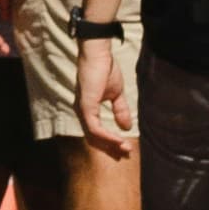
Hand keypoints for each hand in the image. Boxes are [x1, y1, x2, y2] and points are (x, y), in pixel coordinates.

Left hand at [77, 34, 136, 157]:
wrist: (99, 55)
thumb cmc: (105, 70)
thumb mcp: (116, 94)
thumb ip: (120, 111)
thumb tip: (126, 128)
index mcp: (87, 109)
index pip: (96, 133)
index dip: (110, 143)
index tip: (126, 148)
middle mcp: (81, 112)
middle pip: (93, 139)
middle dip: (111, 149)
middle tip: (127, 154)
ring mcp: (82, 110)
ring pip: (94, 137)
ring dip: (111, 145)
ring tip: (126, 148)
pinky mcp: (85, 107)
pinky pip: (95, 129)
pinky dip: (107, 136)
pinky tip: (119, 139)